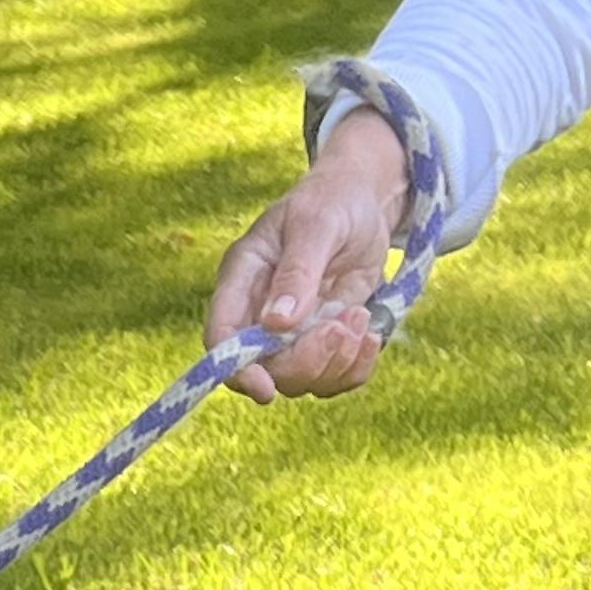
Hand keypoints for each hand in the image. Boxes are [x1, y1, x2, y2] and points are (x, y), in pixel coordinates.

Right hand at [204, 111, 412, 403]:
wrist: (366, 201)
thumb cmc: (334, 200)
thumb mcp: (318, 224)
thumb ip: (297, 272)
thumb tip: (275, 323)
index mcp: (242, 281)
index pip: (222, 338)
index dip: (237, 370)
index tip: (266, 389)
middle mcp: (259, 315)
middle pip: (266, 369)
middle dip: (307, 361)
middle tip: (342, 326)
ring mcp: (291, 334)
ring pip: (302, 380)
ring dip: (338, 360)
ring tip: (359, 316)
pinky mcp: (323, 341)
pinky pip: (334, 378)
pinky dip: (356, 366)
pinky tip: (368, 332)